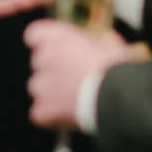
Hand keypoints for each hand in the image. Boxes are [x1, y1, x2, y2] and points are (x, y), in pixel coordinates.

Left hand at [24, 20, 141, 129]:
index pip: (34, 34)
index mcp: (58, 37)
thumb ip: (98, 41)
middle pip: (39, 63)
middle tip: (73, 79)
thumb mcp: (110, 44)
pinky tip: (67, 117)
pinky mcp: (43, 109)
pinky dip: (50, 116)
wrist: (117, 96)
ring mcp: (41, 84)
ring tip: (73, 100)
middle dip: (53, 71)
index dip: (44, 43)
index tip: (55, 50)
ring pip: (38, 88)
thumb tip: (104, 42)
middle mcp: (44, 57)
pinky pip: (40, 113)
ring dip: (51, 93)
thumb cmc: (116, 69)